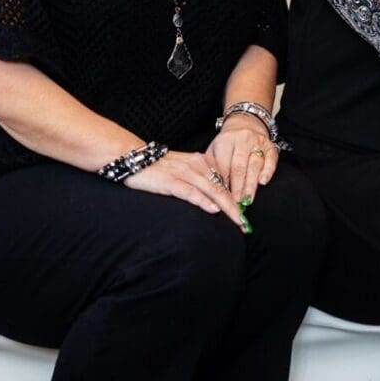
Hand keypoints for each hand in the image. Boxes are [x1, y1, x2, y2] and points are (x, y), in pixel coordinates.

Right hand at [123, 150, 247, 231]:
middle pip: (222, 189)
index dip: (236, 199)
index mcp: (202, 162)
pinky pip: (191, 192)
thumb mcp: (184, 169)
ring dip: (227, 207)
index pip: (224, 183)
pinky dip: (203, 201)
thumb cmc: (158, 167)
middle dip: (236, 207)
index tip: (245, 214)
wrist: (133, 157)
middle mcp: (197, 166)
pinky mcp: (171, 181)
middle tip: (245, 223)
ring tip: (237, 220)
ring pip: (212, 191)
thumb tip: (213, 199)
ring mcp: (185, 173)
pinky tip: (213, 210)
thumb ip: (198, 180)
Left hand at [206, 115, 279, 205]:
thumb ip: (213, 166)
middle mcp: (242, 139)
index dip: (223, 182)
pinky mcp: (270, 145)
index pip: (224, 164)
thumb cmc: (227, 142)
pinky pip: (271, 159)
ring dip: (251, 184)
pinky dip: (268, 171)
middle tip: (236, 202)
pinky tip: (263, 182)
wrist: (245, 123)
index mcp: (225, 140)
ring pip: (255, 164)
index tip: (222, 197)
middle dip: (238, 187)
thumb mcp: (215, 150)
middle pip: (239, 166)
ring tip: (248, 199)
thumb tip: (213, 189)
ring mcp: (258, 141)